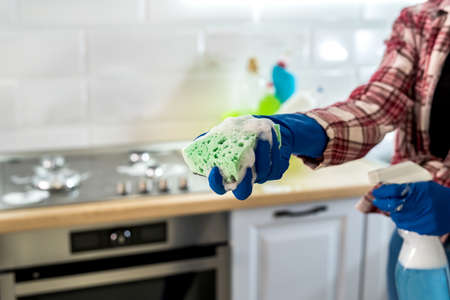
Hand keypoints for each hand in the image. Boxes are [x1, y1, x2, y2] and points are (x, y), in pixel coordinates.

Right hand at [207, 114, 327, 199]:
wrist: (262, 130)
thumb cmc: (237, 135)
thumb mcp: (221, 135)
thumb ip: (208, 140)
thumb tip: (198, 142)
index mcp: (228, 174)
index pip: (220, 187)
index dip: (216, 183)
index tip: (214, 170)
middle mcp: (244, 179)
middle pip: (243, 192)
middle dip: (244, 182)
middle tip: (246, 166)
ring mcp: (260, 177)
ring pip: (263, 174)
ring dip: (263, 157)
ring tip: (261, 139)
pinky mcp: (274, 171)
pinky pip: (276, 166)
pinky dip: (273, 151)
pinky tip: (270, 138)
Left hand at [373, 181, 449, 235]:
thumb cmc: (437, 195)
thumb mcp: (423, 186)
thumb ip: (406, 187)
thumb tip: (385, 188)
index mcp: (421, 190)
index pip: (395, 190)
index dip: (383, 191)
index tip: (376, 192)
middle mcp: (423, 204)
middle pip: (394, 205)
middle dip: (382, 203)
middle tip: (377, 201)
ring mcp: (425, 218)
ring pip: (398, 218)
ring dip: (392, 213)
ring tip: (393, 209)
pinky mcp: (427, 229)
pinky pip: (407, 226)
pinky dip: (403, 221)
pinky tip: (405, 216)